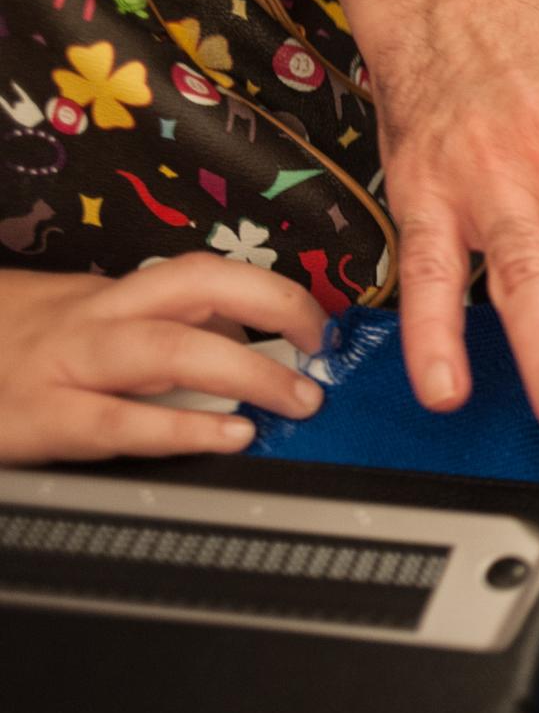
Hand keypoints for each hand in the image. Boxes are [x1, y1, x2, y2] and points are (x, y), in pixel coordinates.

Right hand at [0, 256, 328, 462]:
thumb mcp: (68, 323)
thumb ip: (144, 330)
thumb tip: (232, 345)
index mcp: (104, 296)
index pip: (202, 274)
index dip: (270, 292)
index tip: (317, 321)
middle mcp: (91, 317)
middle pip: (198, 287)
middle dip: (275, 307)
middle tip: (321, 343)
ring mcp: (66, 365)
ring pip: (170, 348)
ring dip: (248, 372)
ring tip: (297, 396)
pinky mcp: (43, 420)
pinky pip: (123, 422)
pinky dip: (183, 431)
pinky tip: (231, 438)